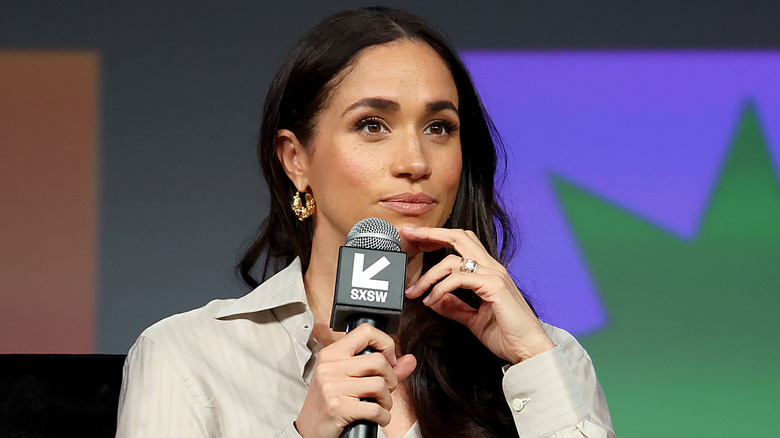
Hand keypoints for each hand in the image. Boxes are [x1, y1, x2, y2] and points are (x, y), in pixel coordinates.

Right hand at [294, 323, 416, 437]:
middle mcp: (330, 367)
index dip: (385, 343)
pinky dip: (383, 417)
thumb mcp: (349, 380)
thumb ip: (383, 369)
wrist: (309, 430)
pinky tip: (378, 417)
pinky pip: (375, 409)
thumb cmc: (330, 402)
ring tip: (380, 404)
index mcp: (332, 354)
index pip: (365, 332)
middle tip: (385, 389)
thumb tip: (410, 360)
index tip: (389, 360)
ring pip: (379, 385)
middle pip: (378, 361)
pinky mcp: (338, 408)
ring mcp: (332, 387)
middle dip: (391, 378)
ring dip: (387, 400)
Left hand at [401, 226, 554, 363]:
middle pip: (459, 236)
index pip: (462, 243)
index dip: (438, 237)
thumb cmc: (508, 336)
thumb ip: (454, 307)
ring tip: (415, 291)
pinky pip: (460, 279)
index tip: (416, 238)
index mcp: (488, 272)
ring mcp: (495, 275)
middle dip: (431, 233)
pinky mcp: (495, 286)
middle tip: (408, 234)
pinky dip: (441, 288)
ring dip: (428, 275)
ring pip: (453, 260)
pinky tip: (431, 300)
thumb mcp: (473, 320)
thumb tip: (433, 299)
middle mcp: (492, 268)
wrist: (530, 351)